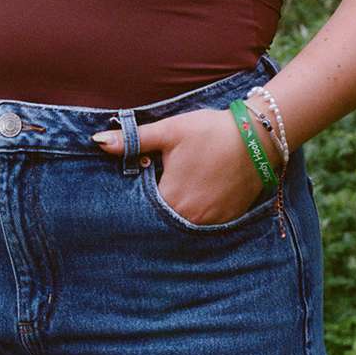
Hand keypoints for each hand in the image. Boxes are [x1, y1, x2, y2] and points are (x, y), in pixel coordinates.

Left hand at [93, 107, 270, 224]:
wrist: (257, 135)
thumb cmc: (209, 131)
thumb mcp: (169, 131)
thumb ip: (134, 140)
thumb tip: (98, 142)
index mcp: (170, 199)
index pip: (141, 209)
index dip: (137, 198)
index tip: (137, 186)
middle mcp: (189, 218)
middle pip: (162, 218)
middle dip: (156, 207)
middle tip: (161, 184)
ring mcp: (211, 222)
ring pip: (184, 223)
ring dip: (178, 211)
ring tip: (181, 189)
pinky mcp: (229, 219)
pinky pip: (206, 223)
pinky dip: (198, 213)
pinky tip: (200, 194)